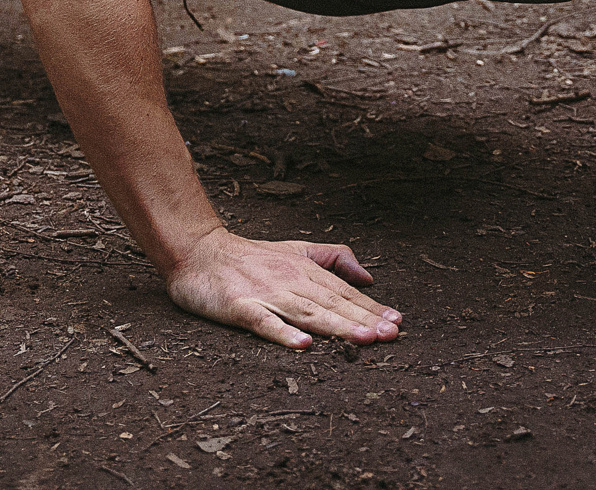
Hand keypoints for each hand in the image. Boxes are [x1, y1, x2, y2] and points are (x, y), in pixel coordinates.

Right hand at [166, 227, 401, 348]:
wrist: (198, 251)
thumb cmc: (249, 256)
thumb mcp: (296, 250)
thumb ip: (333, 259)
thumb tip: (368, 277)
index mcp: (305, 270)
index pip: (344, 291)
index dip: (371, 307)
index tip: (397, 322)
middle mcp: (290, 281)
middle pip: (332, 303)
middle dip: (363, 319)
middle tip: (391, 334)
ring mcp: (266, 294)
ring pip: (306, 313)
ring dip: (336, 326)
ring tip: (362, 339)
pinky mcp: (240, 307)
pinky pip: (265, 323)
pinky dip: (284, 334)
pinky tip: (303, 346)